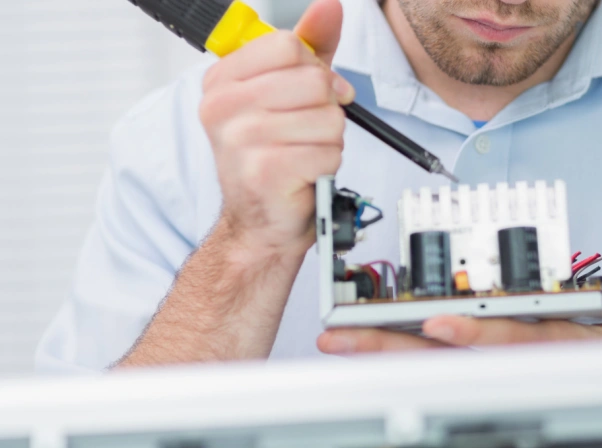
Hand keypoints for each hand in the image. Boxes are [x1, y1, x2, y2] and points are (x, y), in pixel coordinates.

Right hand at [199, 0, 354, 257]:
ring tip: (304, 155)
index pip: (288, 45)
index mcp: (222, 81)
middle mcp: (222, 107)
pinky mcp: (265, 170)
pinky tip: (306, 174)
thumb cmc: (274, 158)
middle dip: (326, 109)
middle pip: (314, 79)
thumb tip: (329, 6)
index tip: (311, 95)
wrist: (261, 223)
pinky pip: (327, 151)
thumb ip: (309, 48)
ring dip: (329, 141)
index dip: (315, 70)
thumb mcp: (288, 94)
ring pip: (328, 117)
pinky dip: (328, 165)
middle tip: (307, 133)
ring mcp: (240, 139)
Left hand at [317, 276, 601, 353]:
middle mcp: (519, 361)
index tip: (437, 321)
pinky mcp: (486, 362)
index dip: (477, 333)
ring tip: (342, 338)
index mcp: (559, 346)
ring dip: (385, 349)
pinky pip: (437, 361)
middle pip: (452, 356)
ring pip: (436, 361)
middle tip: (346, 335)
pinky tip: (366, 342)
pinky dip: (399, 351)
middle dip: (395, 346)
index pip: (514, 340)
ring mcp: (500, 365)